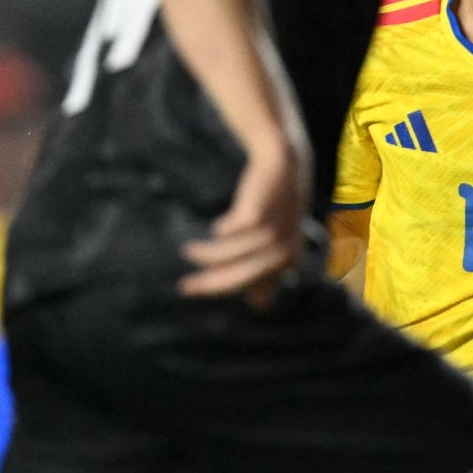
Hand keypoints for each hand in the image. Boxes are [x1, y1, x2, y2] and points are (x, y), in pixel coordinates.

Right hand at [179, 146, 309, 305]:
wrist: (284, 165)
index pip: (256, 295)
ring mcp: (273, 233)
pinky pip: (231, 232)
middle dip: (208, 285)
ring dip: (206, 255)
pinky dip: (221, 232)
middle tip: (184, 287)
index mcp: (289, 263)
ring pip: (229, 256)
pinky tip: (217, 229)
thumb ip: (267, 273)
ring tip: (188, 251)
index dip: (229, 291)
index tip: (203, 290)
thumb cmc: (277, 209)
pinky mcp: (259, 214)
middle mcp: (284, 253)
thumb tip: (261, 307)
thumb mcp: (275, 243)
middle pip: (239, 279)